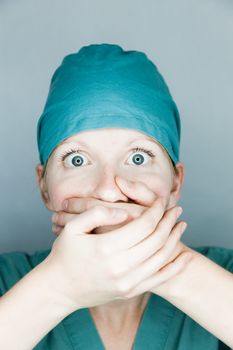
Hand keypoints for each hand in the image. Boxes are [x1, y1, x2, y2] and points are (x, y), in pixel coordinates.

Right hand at [50, 177, 192, 298]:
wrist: (59, 289)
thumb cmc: (64, 255)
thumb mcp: (72, 227)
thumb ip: (97, 213)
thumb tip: (125, 211)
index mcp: (106, 248)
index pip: (143, 224)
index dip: (156, 210)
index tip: (162, 201)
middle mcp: (120, 267)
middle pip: (155, 240)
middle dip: (169, 221)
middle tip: (177, 209)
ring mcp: (127, 282)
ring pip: (161, 258)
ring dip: (174, 240)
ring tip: (181, 225)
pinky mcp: (130, 292)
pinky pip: (159, 279)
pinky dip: (175, 268)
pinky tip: (185, 257)